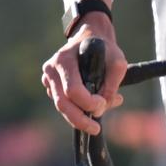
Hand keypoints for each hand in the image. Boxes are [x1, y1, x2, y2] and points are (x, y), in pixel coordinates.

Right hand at [41, 16, 126, 134]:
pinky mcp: (51, 86)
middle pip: (62, 103)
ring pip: (61, 106)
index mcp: (64, 60)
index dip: (88, 103)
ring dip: (80, 115)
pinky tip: (94, 104)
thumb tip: (103, 107)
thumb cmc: (104, 48)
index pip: (72, 90)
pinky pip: (62, 104)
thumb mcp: (117, 62)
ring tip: (102, 110)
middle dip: (80, 119)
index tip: (103, 104)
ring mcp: (48, 78)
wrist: (90, 36)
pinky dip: (77, 109)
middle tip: (95, 129)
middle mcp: (51, 70)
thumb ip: (112, 84)